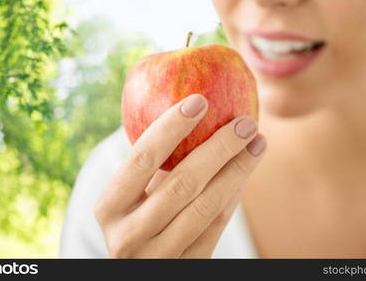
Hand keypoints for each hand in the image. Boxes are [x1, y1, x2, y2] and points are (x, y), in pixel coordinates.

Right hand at [94, 94, 266, 257]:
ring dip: (237, 170)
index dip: (171, 127)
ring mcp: (158, 257)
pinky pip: (216, 226)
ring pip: (206, 207)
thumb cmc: (134, 218)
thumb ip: (146, 164)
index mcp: (108, 208)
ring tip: (257, 143)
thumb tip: (188, 105)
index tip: (199, 100)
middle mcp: (128, 236)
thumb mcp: (127, 197)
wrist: (139, 269)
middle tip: (245, 122)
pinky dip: (233, 195)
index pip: (142, 159)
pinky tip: (245, 172)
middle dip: (219, 148)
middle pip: (182, 183)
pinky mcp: (186, 268)